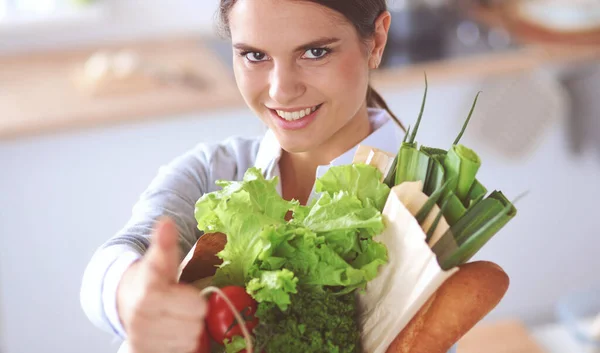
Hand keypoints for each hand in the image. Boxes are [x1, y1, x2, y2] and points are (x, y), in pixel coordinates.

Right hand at [116, 217, 207, 352]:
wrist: (122, 300)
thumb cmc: (148, 279)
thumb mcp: (159, 260)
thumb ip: (164, 243)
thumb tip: (165, 221)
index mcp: (149, 295)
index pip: (196, 306)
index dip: (193, 298)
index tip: (182, 292)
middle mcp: (141, 321)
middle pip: (194, 326)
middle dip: (191, 315)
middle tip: (179, 305)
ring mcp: (141, 340)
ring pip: (188, 342)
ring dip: (186, 331)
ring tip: (173, 317)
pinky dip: (177, 345)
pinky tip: (169, 332)